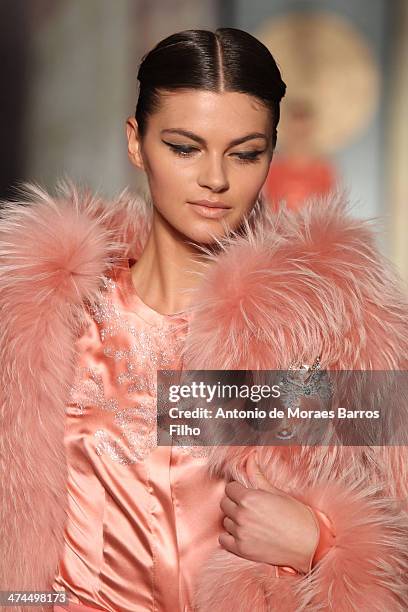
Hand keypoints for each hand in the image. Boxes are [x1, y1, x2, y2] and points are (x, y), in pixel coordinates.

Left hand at [218, 451, 318, 572]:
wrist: (309, 545)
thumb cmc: (297, 517)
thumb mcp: (277, 492)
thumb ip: (257, 475)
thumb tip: (250, 458)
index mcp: (249, 498)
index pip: (230, 488)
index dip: (238, 490)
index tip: (246, 494)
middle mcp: (242, 515)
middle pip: (225, 504)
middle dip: (234, 503)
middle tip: (249, 507)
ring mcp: (241, 533)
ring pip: (226, 521)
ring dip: (234, 520)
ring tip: (250, 521)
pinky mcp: (242, 550)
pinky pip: (224, 540)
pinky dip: (230, 537)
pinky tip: (243, 534)